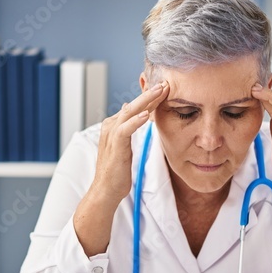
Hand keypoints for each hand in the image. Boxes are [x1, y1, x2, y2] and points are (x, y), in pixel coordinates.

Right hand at [89, 82, 166, 205]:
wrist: (106, 189)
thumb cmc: (116, 171)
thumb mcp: (124, 145)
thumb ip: (127, 128)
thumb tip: (130, 110)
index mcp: (113, 125)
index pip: (134, 107)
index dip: (149, 98)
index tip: (165, 90)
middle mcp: (110, 126)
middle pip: (133, 105)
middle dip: (150, 94)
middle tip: (165, 83)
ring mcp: (111, 134)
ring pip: (129, 112)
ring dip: (146, 100)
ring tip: (160, 90)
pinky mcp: (115, 145)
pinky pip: (125, 129)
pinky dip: (136, 121)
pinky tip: (146, 115)